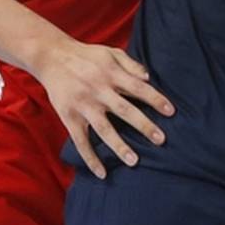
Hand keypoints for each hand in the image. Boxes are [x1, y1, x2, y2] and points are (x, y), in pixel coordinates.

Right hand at [36, 37, 174, 178]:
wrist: (52, 57)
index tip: (171, 112)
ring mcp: (83, 105)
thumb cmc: (87, 56)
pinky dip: (90, 158)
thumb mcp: (111, 52)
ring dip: (119, 146)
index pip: (138, 88)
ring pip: (103, 129)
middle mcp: (98, 90)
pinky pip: (80, 141)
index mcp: (111, 74)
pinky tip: (102, 173)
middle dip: (144, 125)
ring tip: (134, 161)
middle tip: (161, 140)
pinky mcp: (69, 117)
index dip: (155, 99)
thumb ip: (131, 64)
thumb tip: (149, 77)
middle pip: (124, 110)